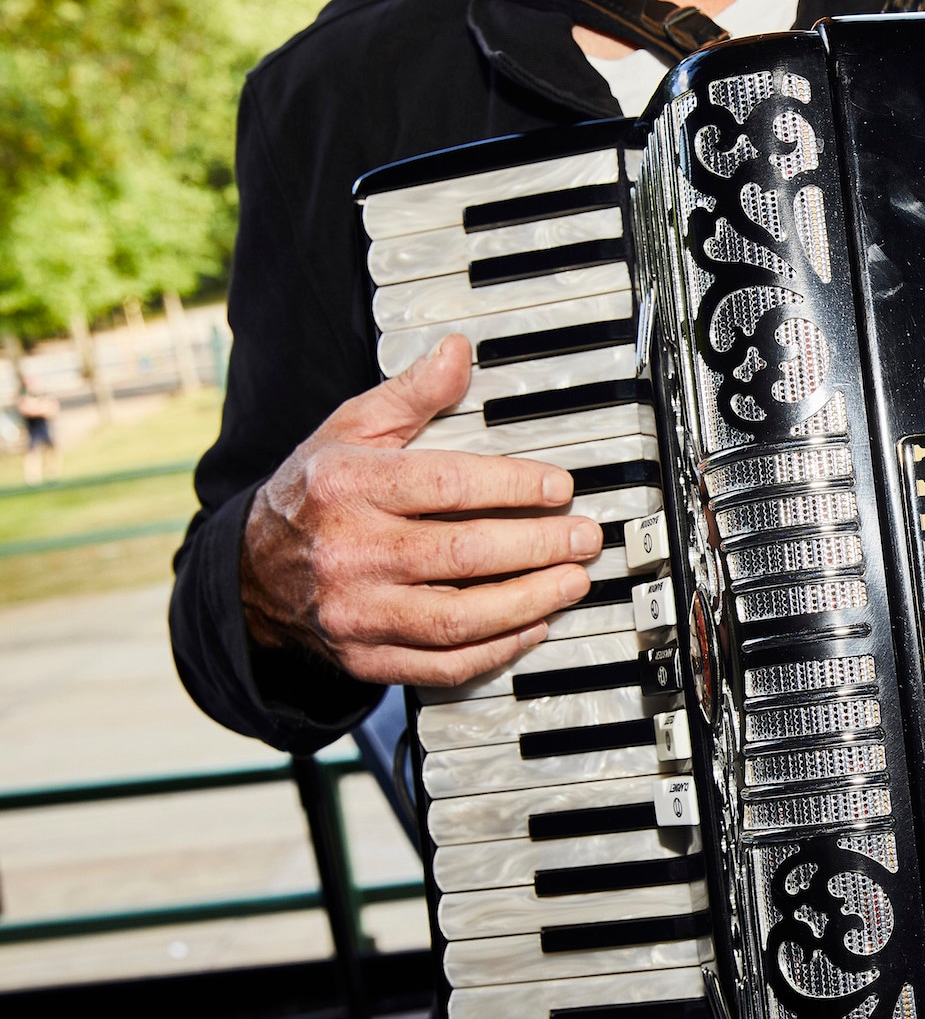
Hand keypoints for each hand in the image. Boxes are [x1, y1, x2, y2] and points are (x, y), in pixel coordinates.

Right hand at [241, 335, 597, 685]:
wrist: (248, 572)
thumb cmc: (314, 494)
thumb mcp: (350, 431)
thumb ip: (410, 395)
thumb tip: (459, 354)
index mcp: (347, 488)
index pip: (445, 486)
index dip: (511, 487)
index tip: (559, 487)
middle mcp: (349, 551)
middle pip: (462, 554)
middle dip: (538, 546)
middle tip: (583, 538)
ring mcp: (355, 612)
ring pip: (457, 618)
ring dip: (528, 602)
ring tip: (572, 582)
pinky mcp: (363, 658)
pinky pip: (440, 664)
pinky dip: (495, 650)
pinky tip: (533, 626)